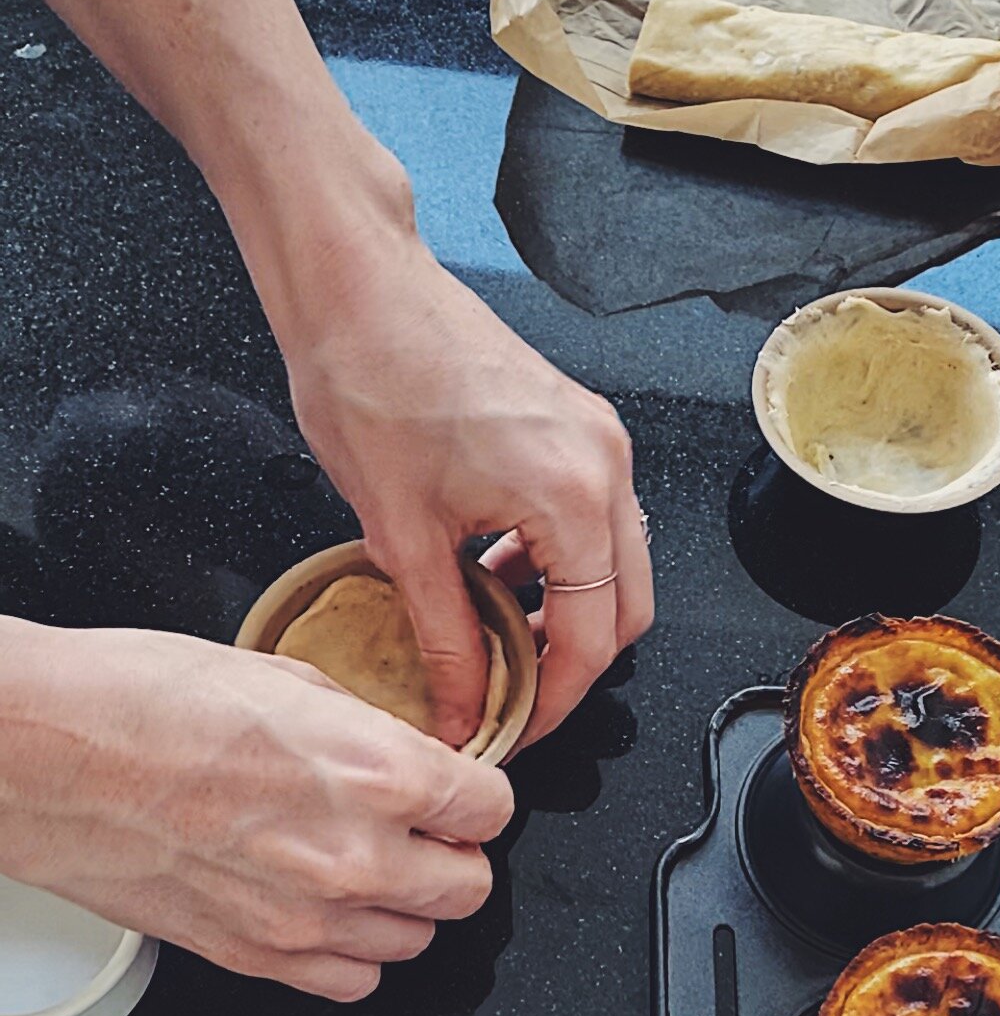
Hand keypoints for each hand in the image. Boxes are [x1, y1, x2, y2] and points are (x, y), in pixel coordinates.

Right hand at [0, 619, 513, 1000]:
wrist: (40, 755)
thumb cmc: (142, 699)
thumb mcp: (287, 678)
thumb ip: (368, 730)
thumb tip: (405, 751)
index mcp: (374, 771)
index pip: (491, 810)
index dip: (477, 794)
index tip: (460, 789)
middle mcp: (353, 855)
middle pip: (469, 888)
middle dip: (455, 853)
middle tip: (424, 826)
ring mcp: (303, 919)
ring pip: (417, 941)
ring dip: (406, 902)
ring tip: (366, 861)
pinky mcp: (252, 958)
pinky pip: (351, 982)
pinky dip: (353, 952)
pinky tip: (327, 908)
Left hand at [227, 134, 654, 751]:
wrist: (357, 288)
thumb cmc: (370, 381)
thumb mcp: (402, 536)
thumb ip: (445, 637)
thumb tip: (465, 707)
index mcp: (573, 495)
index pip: (594, 638)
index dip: (554, 701)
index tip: (512, 727)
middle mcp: (605, 463)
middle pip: (625, 606)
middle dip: (572, 661)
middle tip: (509, 696)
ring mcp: (596, 437)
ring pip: (613, 562)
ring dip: (565, 609)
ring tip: (492, 635)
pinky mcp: (573, 422)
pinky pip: (590, 515)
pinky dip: (555, 559)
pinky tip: (493, 571)